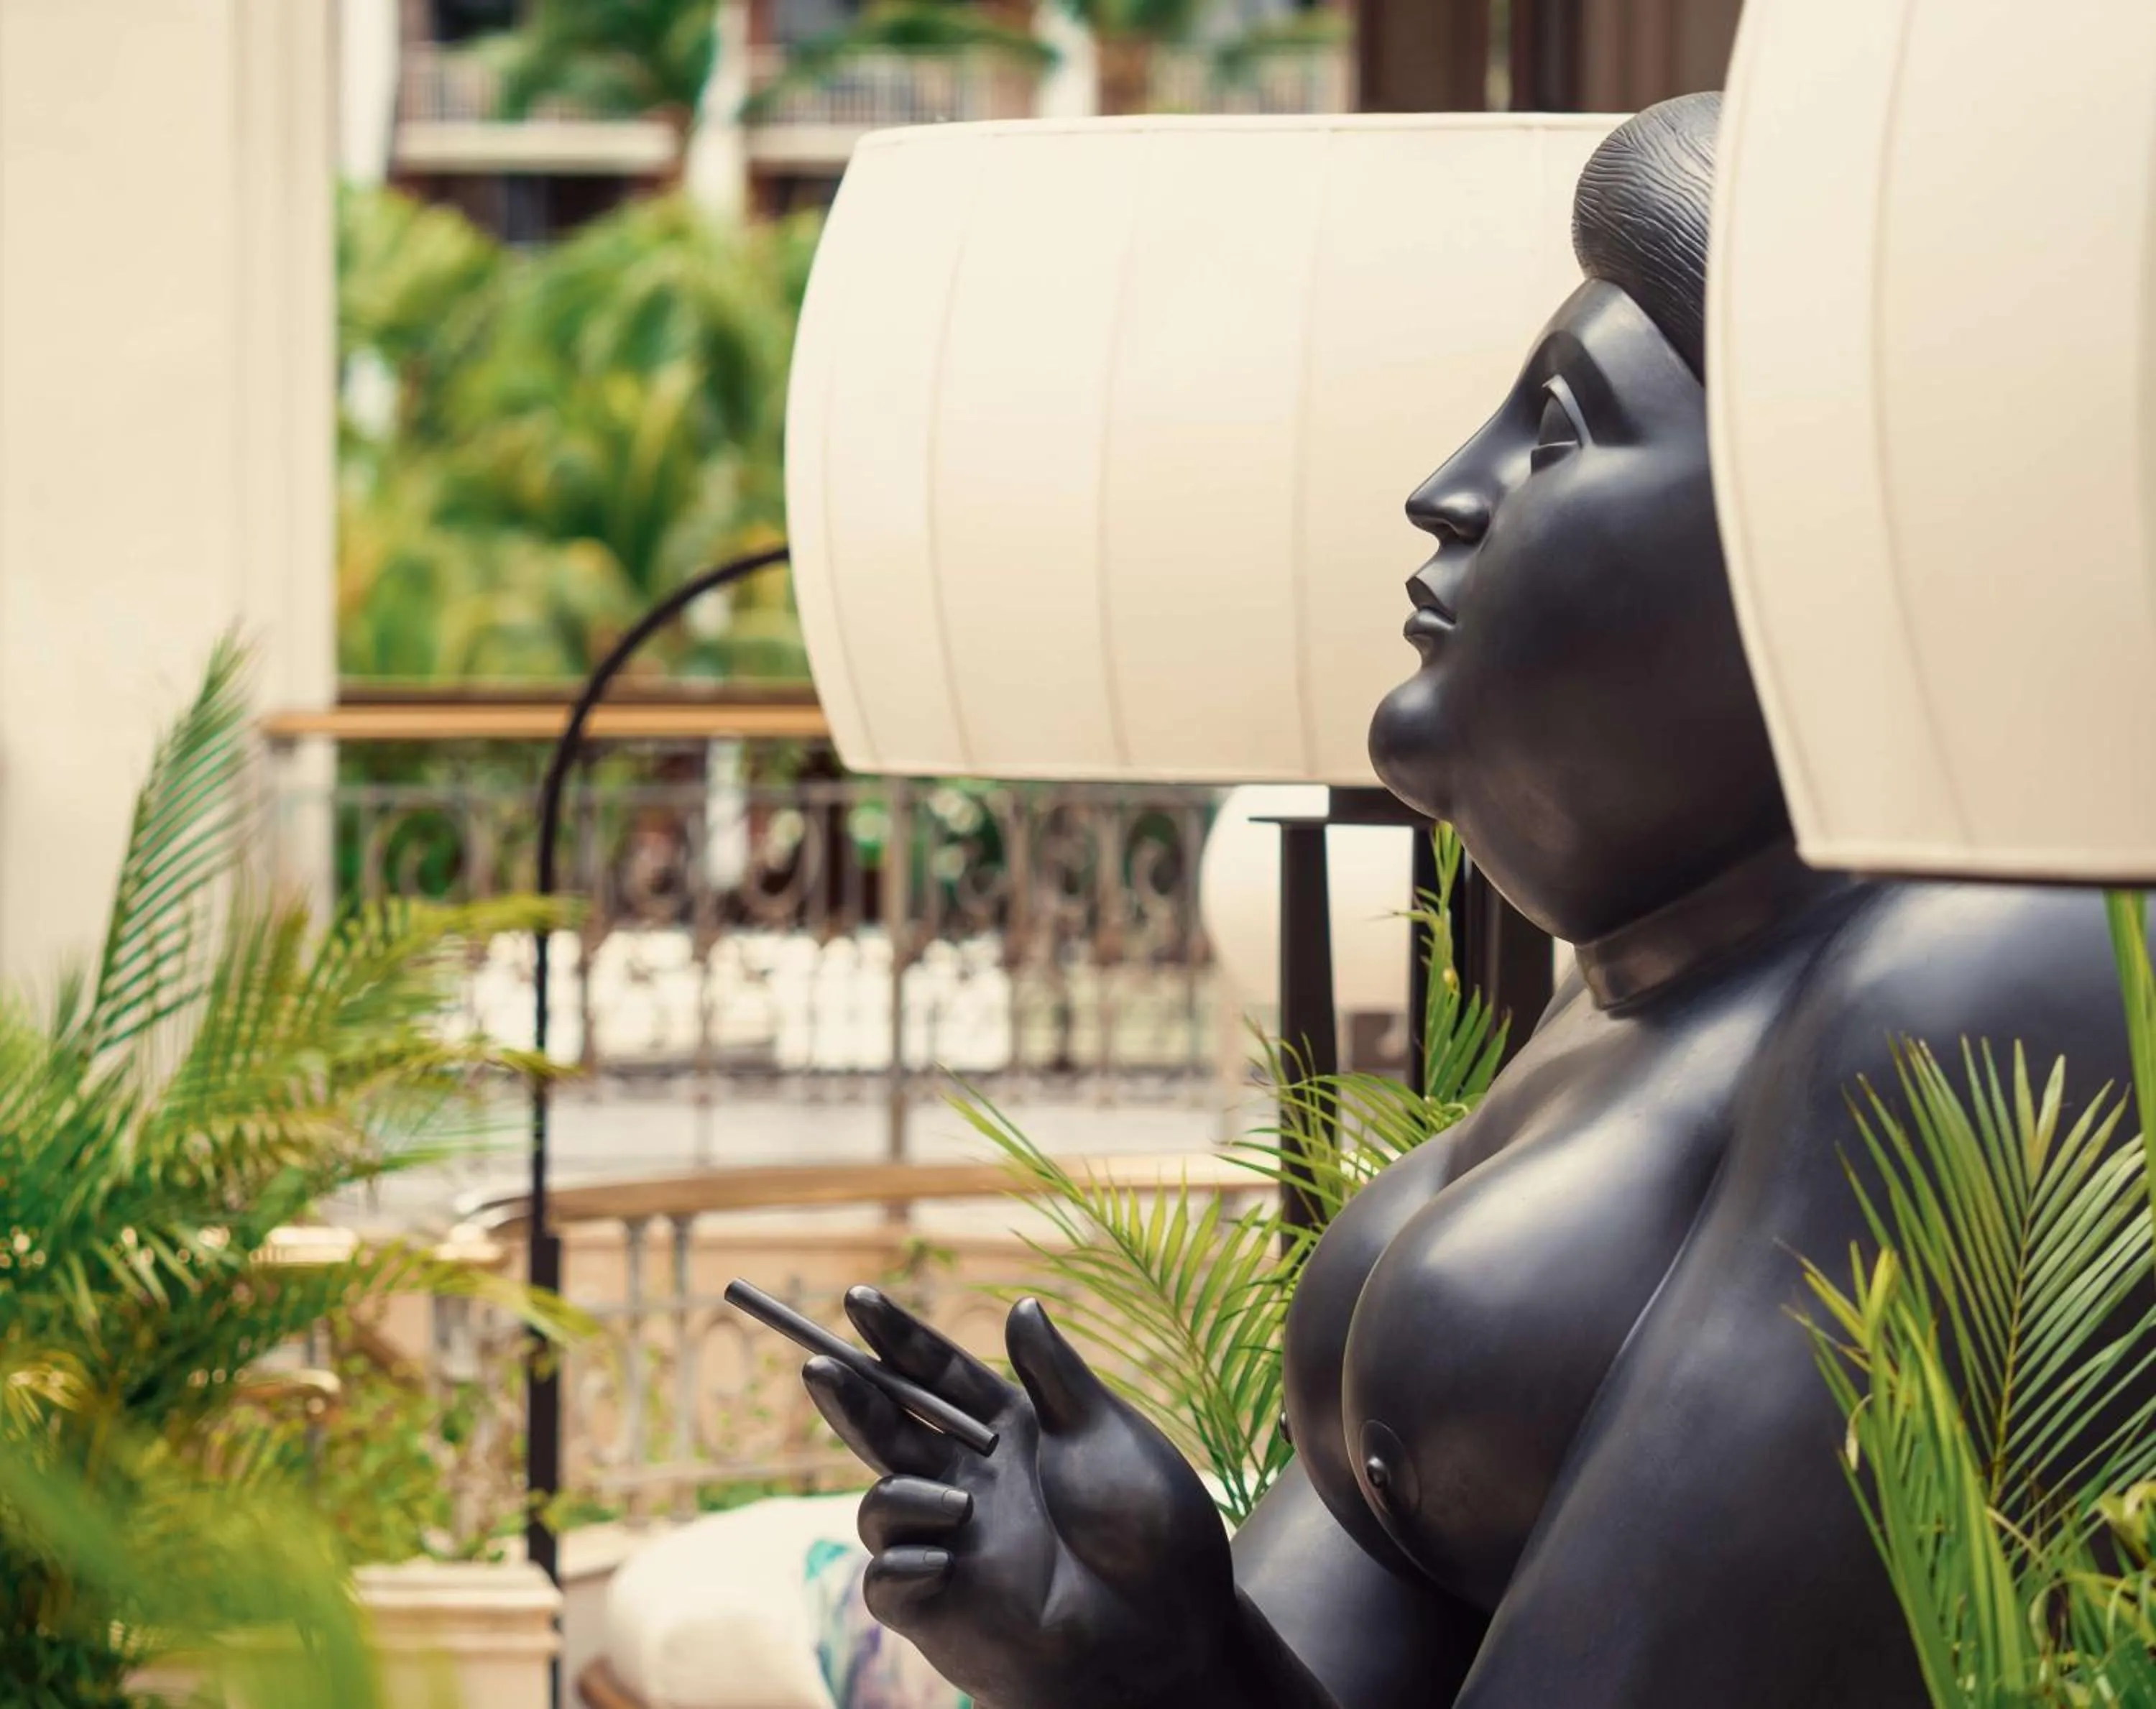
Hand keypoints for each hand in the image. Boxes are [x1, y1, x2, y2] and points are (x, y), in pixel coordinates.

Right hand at [802, 1287, 1242, 1708]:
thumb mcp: (1107, 1437)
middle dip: (851, 1395)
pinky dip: (901, 1564)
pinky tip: (942, 1557)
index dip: (897, 1337)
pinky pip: (888, 1580)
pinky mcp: (942, 1605)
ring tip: (959, 1504)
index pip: (938, 1374)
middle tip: (820, 1365)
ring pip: (882, 1503)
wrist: (1168, 1633)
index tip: (858, 1297)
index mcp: (1008, 1431)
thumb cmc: (1150, 1531)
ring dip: (901, 1494)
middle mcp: (970, 1479)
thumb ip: (1055, 1377)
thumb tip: (1021, 1304)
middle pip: (890, 1427)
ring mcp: (952, 1542)